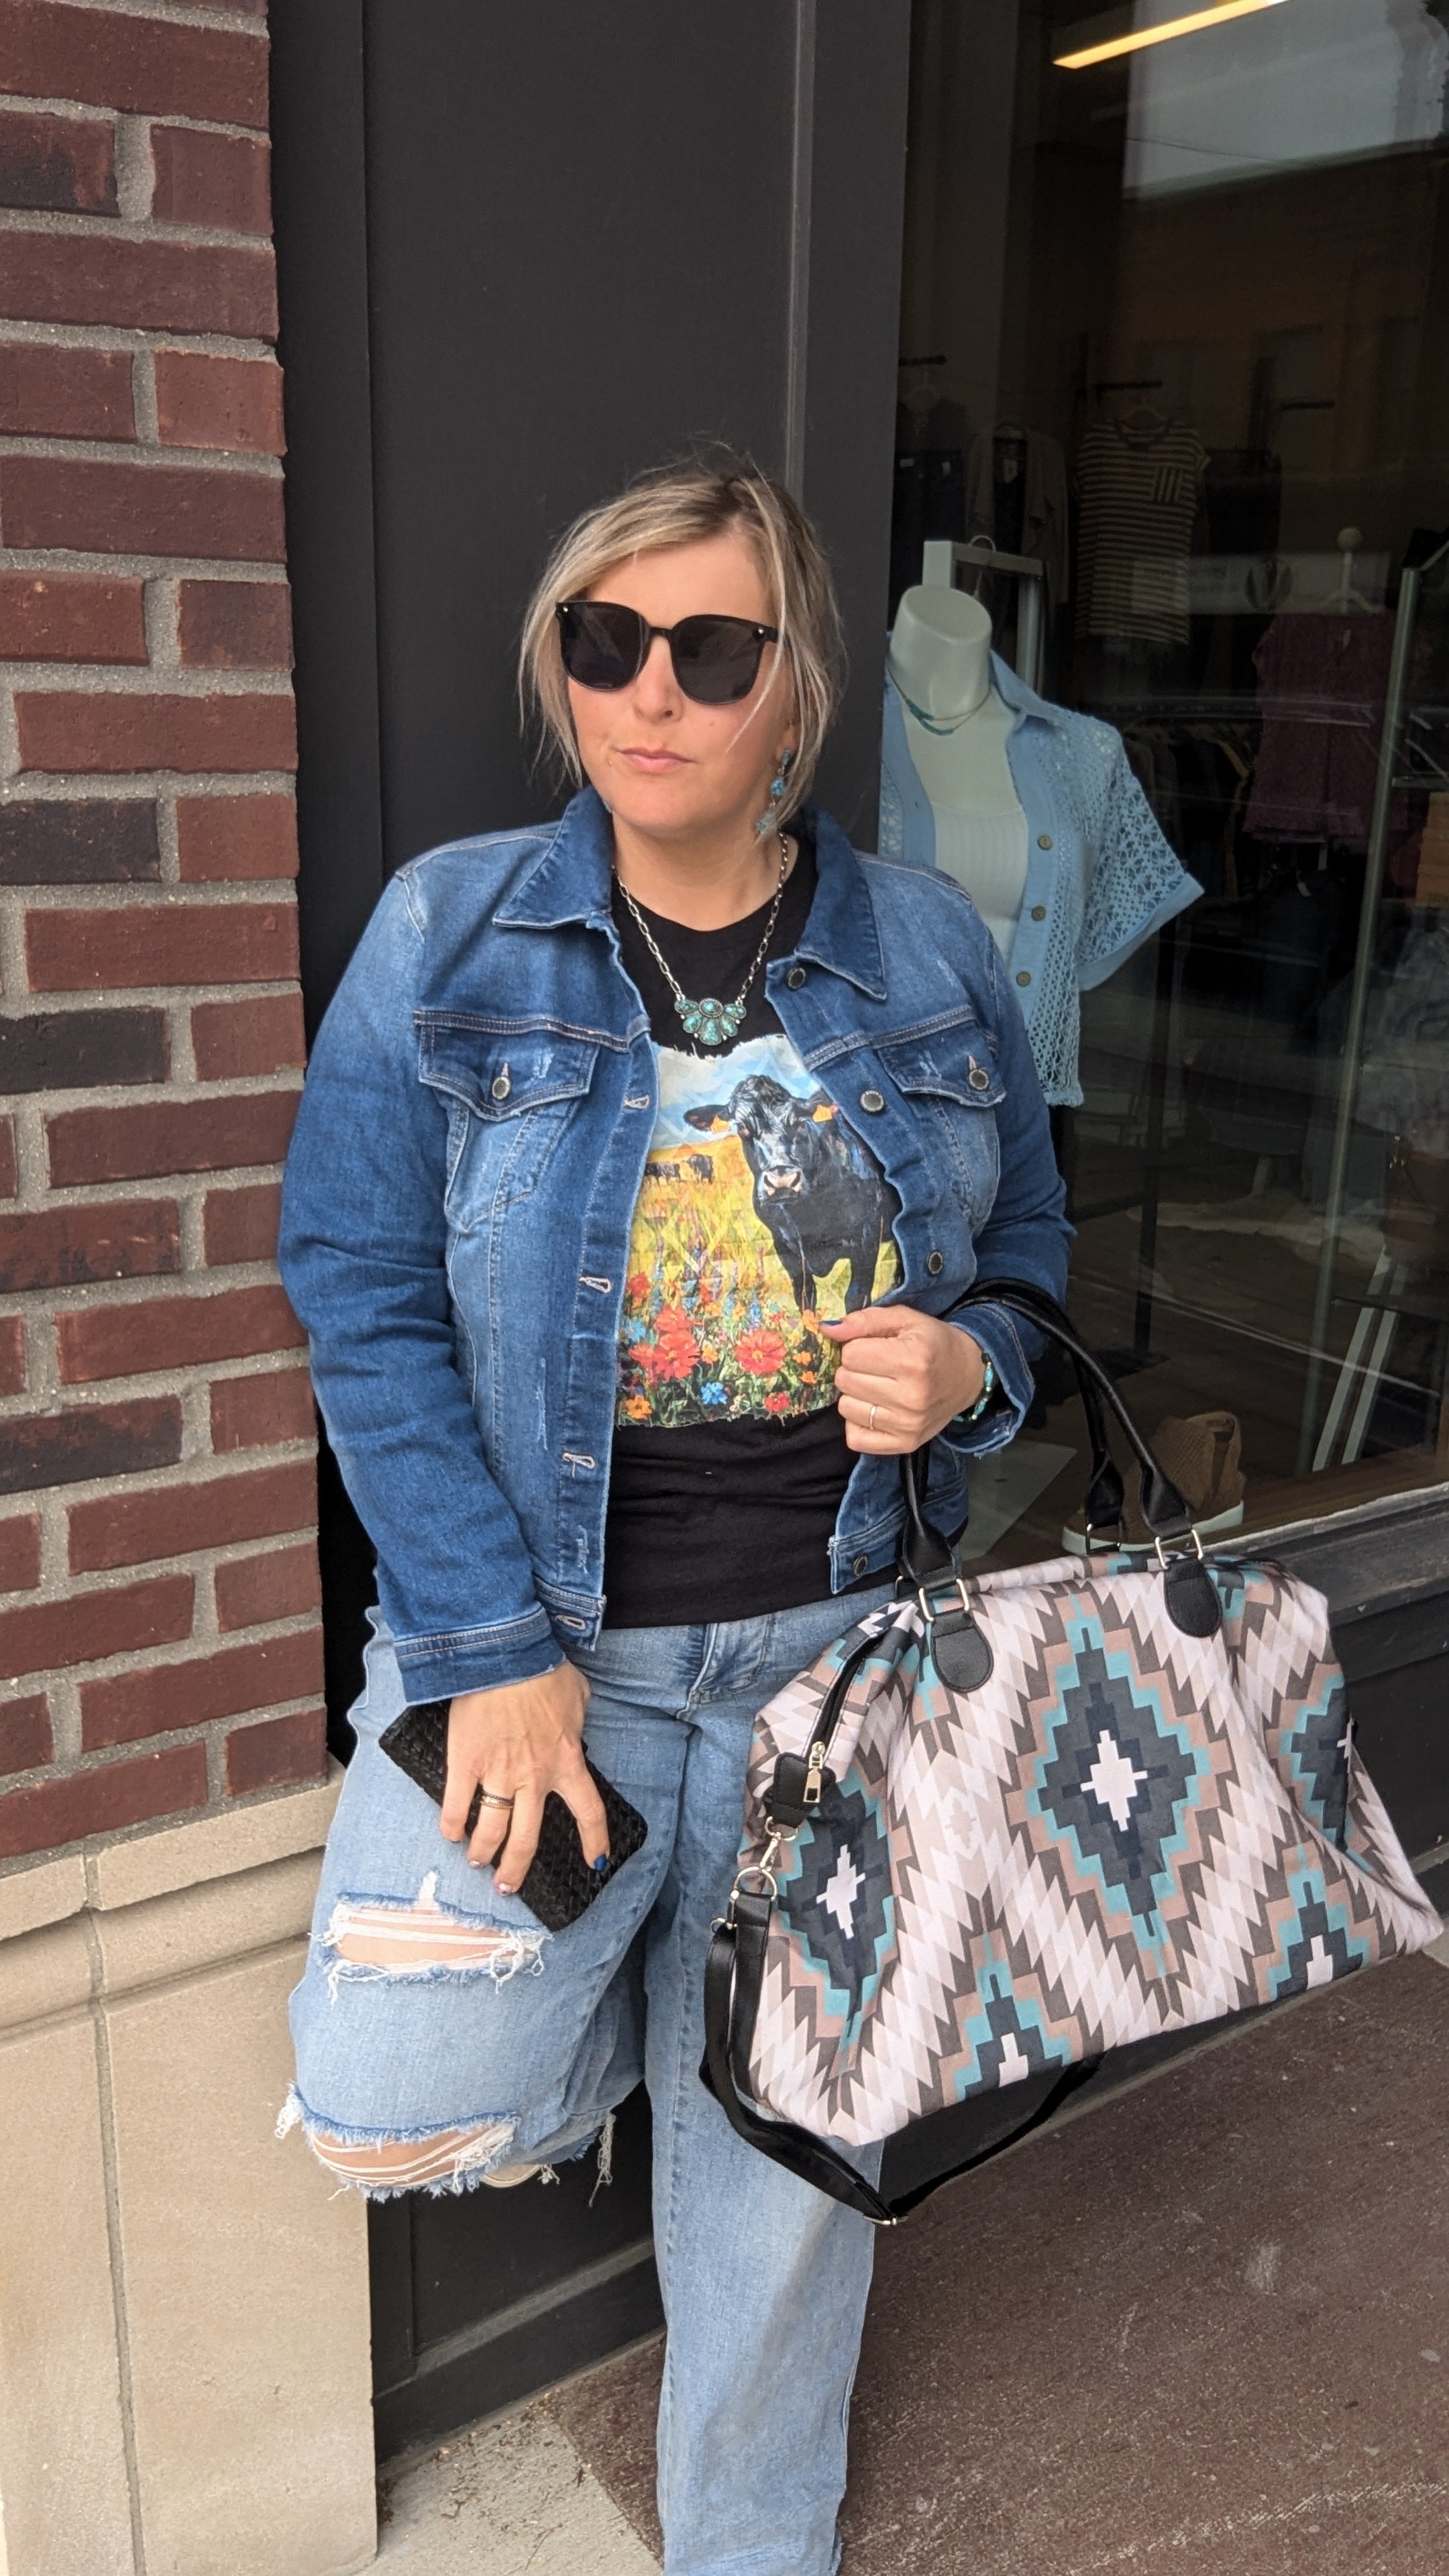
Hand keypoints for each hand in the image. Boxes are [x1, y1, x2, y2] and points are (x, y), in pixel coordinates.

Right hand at [440, 1662, 604, 1887]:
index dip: (594, 1841)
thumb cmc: (544, 1670)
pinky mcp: (465, 1763)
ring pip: (491, 1830)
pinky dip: (451, 1824)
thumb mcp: (578, 1695)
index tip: (594, 1862)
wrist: (504, 1655)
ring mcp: (498, 1773)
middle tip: (507, 1885)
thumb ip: (579, 1720)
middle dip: (516, 1868)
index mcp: (567, 1762)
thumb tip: (576, 1726)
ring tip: (477, 1862)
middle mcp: (534, 1778)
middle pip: (527, 1839)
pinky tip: (450, 1834)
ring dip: (483, 1852)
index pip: (588, 1812)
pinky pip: (455, 1805)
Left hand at [824, 1306, 985, 1452]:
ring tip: (878, 1387)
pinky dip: (859, 1423)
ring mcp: (908, 1425)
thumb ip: (865, 1320)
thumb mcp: (905, 1320)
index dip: (857, 1347)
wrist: (968, 1376)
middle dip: (855, 1370)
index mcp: (912, 1360)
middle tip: (877, 1368)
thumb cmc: (933, 1343)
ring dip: (856, 1396)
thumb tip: (828, 1329)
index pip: (850, 1355)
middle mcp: (911, 1397)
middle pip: (845, 1381)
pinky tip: (876, 1410)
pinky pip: (855, 1438)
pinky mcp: (905, 1444)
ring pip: (846, 1408)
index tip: (875, 1349)